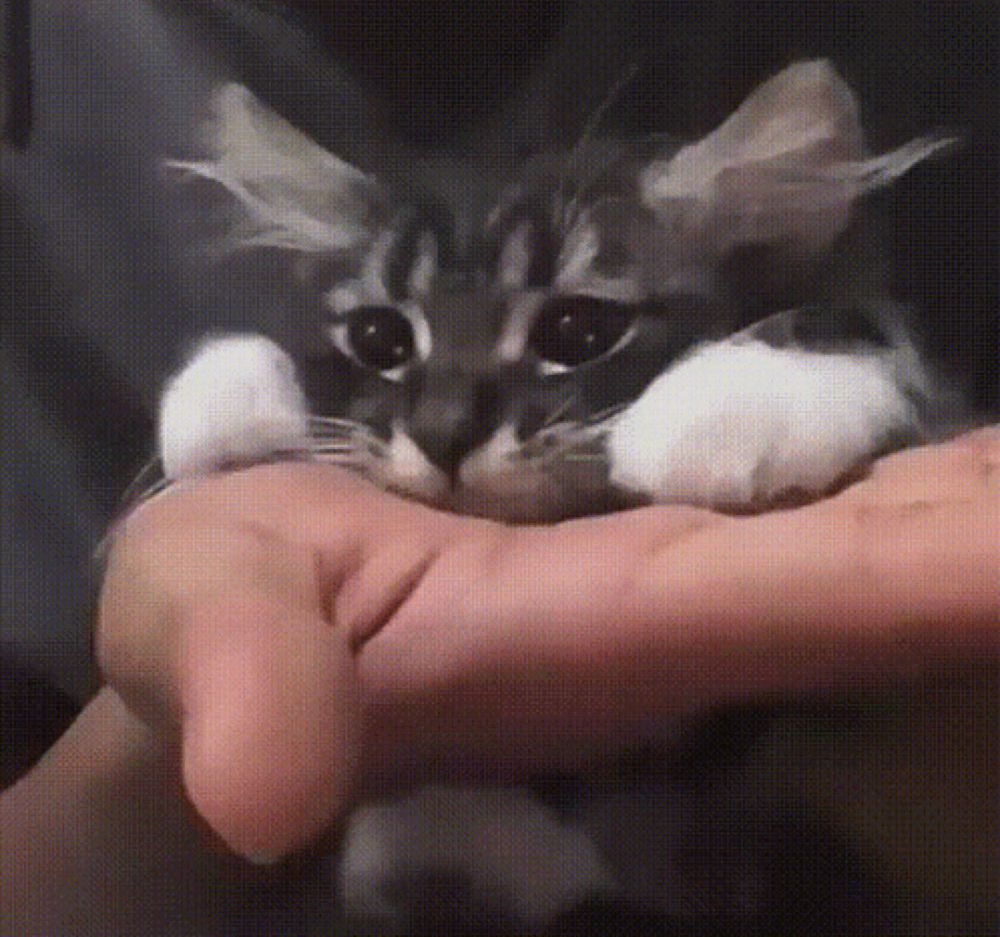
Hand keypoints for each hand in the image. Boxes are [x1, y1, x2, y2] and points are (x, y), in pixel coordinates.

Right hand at [94, 428, 998, 863]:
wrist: (222, 629)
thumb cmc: (211, 626)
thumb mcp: (201, 630)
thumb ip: (242, 686)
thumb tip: (257, 786)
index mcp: (559, 639)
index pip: (770, 609)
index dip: (909, 580)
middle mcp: (634, 632)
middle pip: (845, 586)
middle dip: (965, 544)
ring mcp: (633, 594)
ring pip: (823, 553)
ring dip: (940, 514)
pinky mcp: (613, 560)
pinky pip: (765, 520)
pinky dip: (857, 493)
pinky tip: (927, 465)